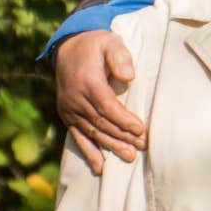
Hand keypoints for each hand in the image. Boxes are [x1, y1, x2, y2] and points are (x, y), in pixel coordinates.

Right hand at [55, 30, 145, 173]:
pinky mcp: (67, 115)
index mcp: (87, 82)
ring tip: (130, 157)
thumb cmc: (96, 45)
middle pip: (102, 122)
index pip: (107, 106)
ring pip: (92, 132)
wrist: (69, 47)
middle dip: (123, 136)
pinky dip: (88, 152)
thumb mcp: (109, 42)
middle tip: (142, 146)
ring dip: (111, 146)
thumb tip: (129, 76)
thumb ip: (119, 56)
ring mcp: (70, 109)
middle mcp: (75, 98)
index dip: (123, 120)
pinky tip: (100, 168)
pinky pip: (77, 136)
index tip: (140, 129)